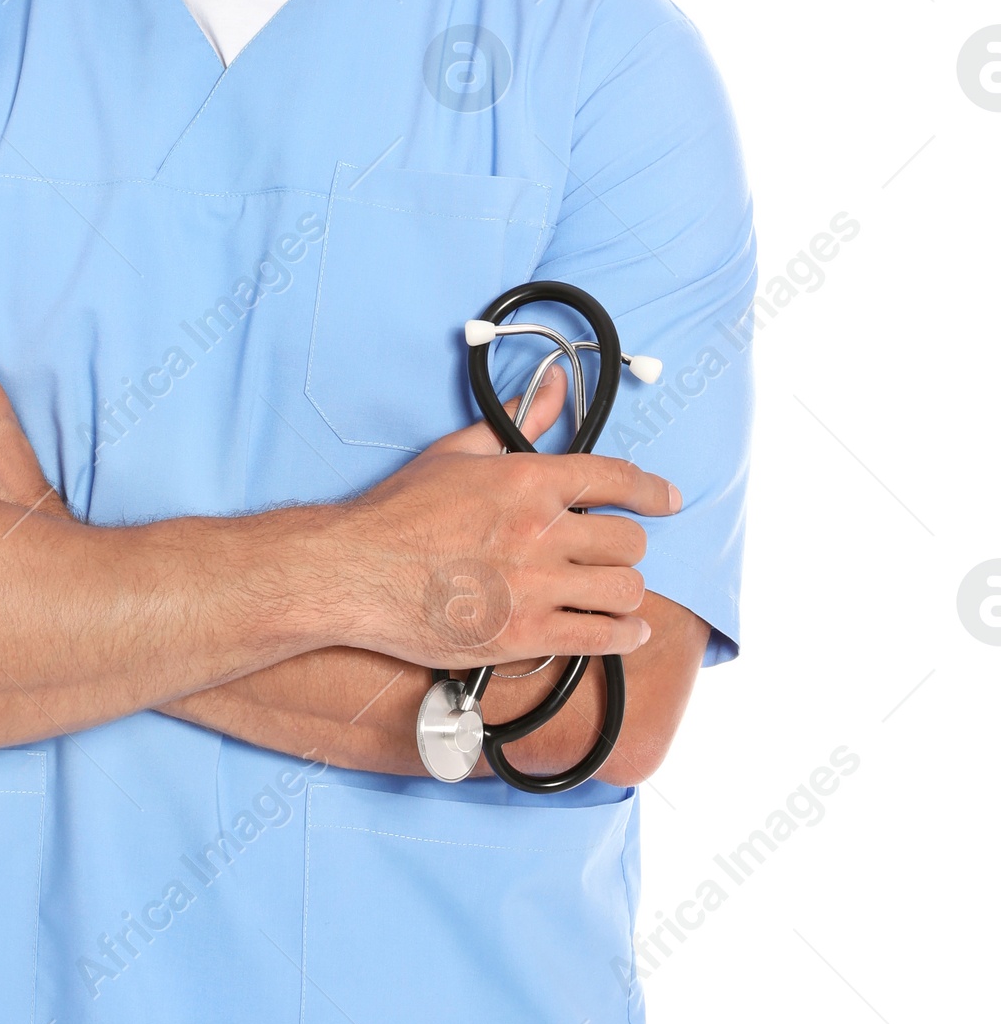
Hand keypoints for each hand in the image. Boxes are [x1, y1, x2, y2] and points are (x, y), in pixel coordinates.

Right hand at [323, 395, 679, 669]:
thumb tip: (552, 386)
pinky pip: (601, 637)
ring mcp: (535, 585)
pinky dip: (623, 634)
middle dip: (624, 546)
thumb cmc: (398, 513)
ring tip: (613, 593)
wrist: (356, 571)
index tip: (668, 499)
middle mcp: (540, 531)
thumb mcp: (458, 453)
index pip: (616, 478)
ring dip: (623, 591)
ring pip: (624, 588)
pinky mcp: (525, 634)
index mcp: (528, 481)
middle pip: (627, 540)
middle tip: (610, 553)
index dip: (652, 491)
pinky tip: (625, 631)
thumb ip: (516, 422)